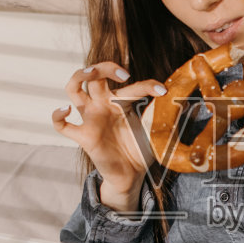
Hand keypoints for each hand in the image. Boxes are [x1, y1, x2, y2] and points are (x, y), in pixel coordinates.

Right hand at [51, 63, 166, 208]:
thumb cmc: (142, 149)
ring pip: (74, 88)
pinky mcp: (83, 137)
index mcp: (121, 101)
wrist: (133, 176)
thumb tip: (186, 103)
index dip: (148, 85)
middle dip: (104, 66)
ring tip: (91, 73)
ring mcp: (91, 119)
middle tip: (123, 74)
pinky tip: (65, 110)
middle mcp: (103, 105)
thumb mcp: (156, 129)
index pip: (132, 85)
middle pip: (94, 75)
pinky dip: (57, 116)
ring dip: (80, 76)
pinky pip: (62, 126)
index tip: (163, 91)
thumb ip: (164, 115)